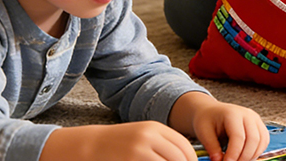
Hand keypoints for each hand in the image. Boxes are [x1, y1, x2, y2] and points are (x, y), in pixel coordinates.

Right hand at [41, 122, 197, 160]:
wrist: (93, 145)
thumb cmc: (121, 145)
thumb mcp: (143, 138)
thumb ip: (162, 146)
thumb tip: (185, 158)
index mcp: (156, 128)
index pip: (184, 146)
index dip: (192, 160)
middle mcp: (150, 136)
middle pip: (179, 157)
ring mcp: (140, 149)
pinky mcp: (132, 160)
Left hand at [170, 93, 268, 160]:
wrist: (212, 112)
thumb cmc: (207, 120)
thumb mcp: (204, 133)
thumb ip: (212, 147)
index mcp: (232, 113)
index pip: (238, 137)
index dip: (233, 154)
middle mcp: (247, 114)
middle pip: (253, 139)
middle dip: (243, 157)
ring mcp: (255, 119)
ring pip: (261, 141)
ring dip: (251, 156)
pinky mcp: (259, 125)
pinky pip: (264, 141)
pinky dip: (257, 152)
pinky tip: (245, 157)